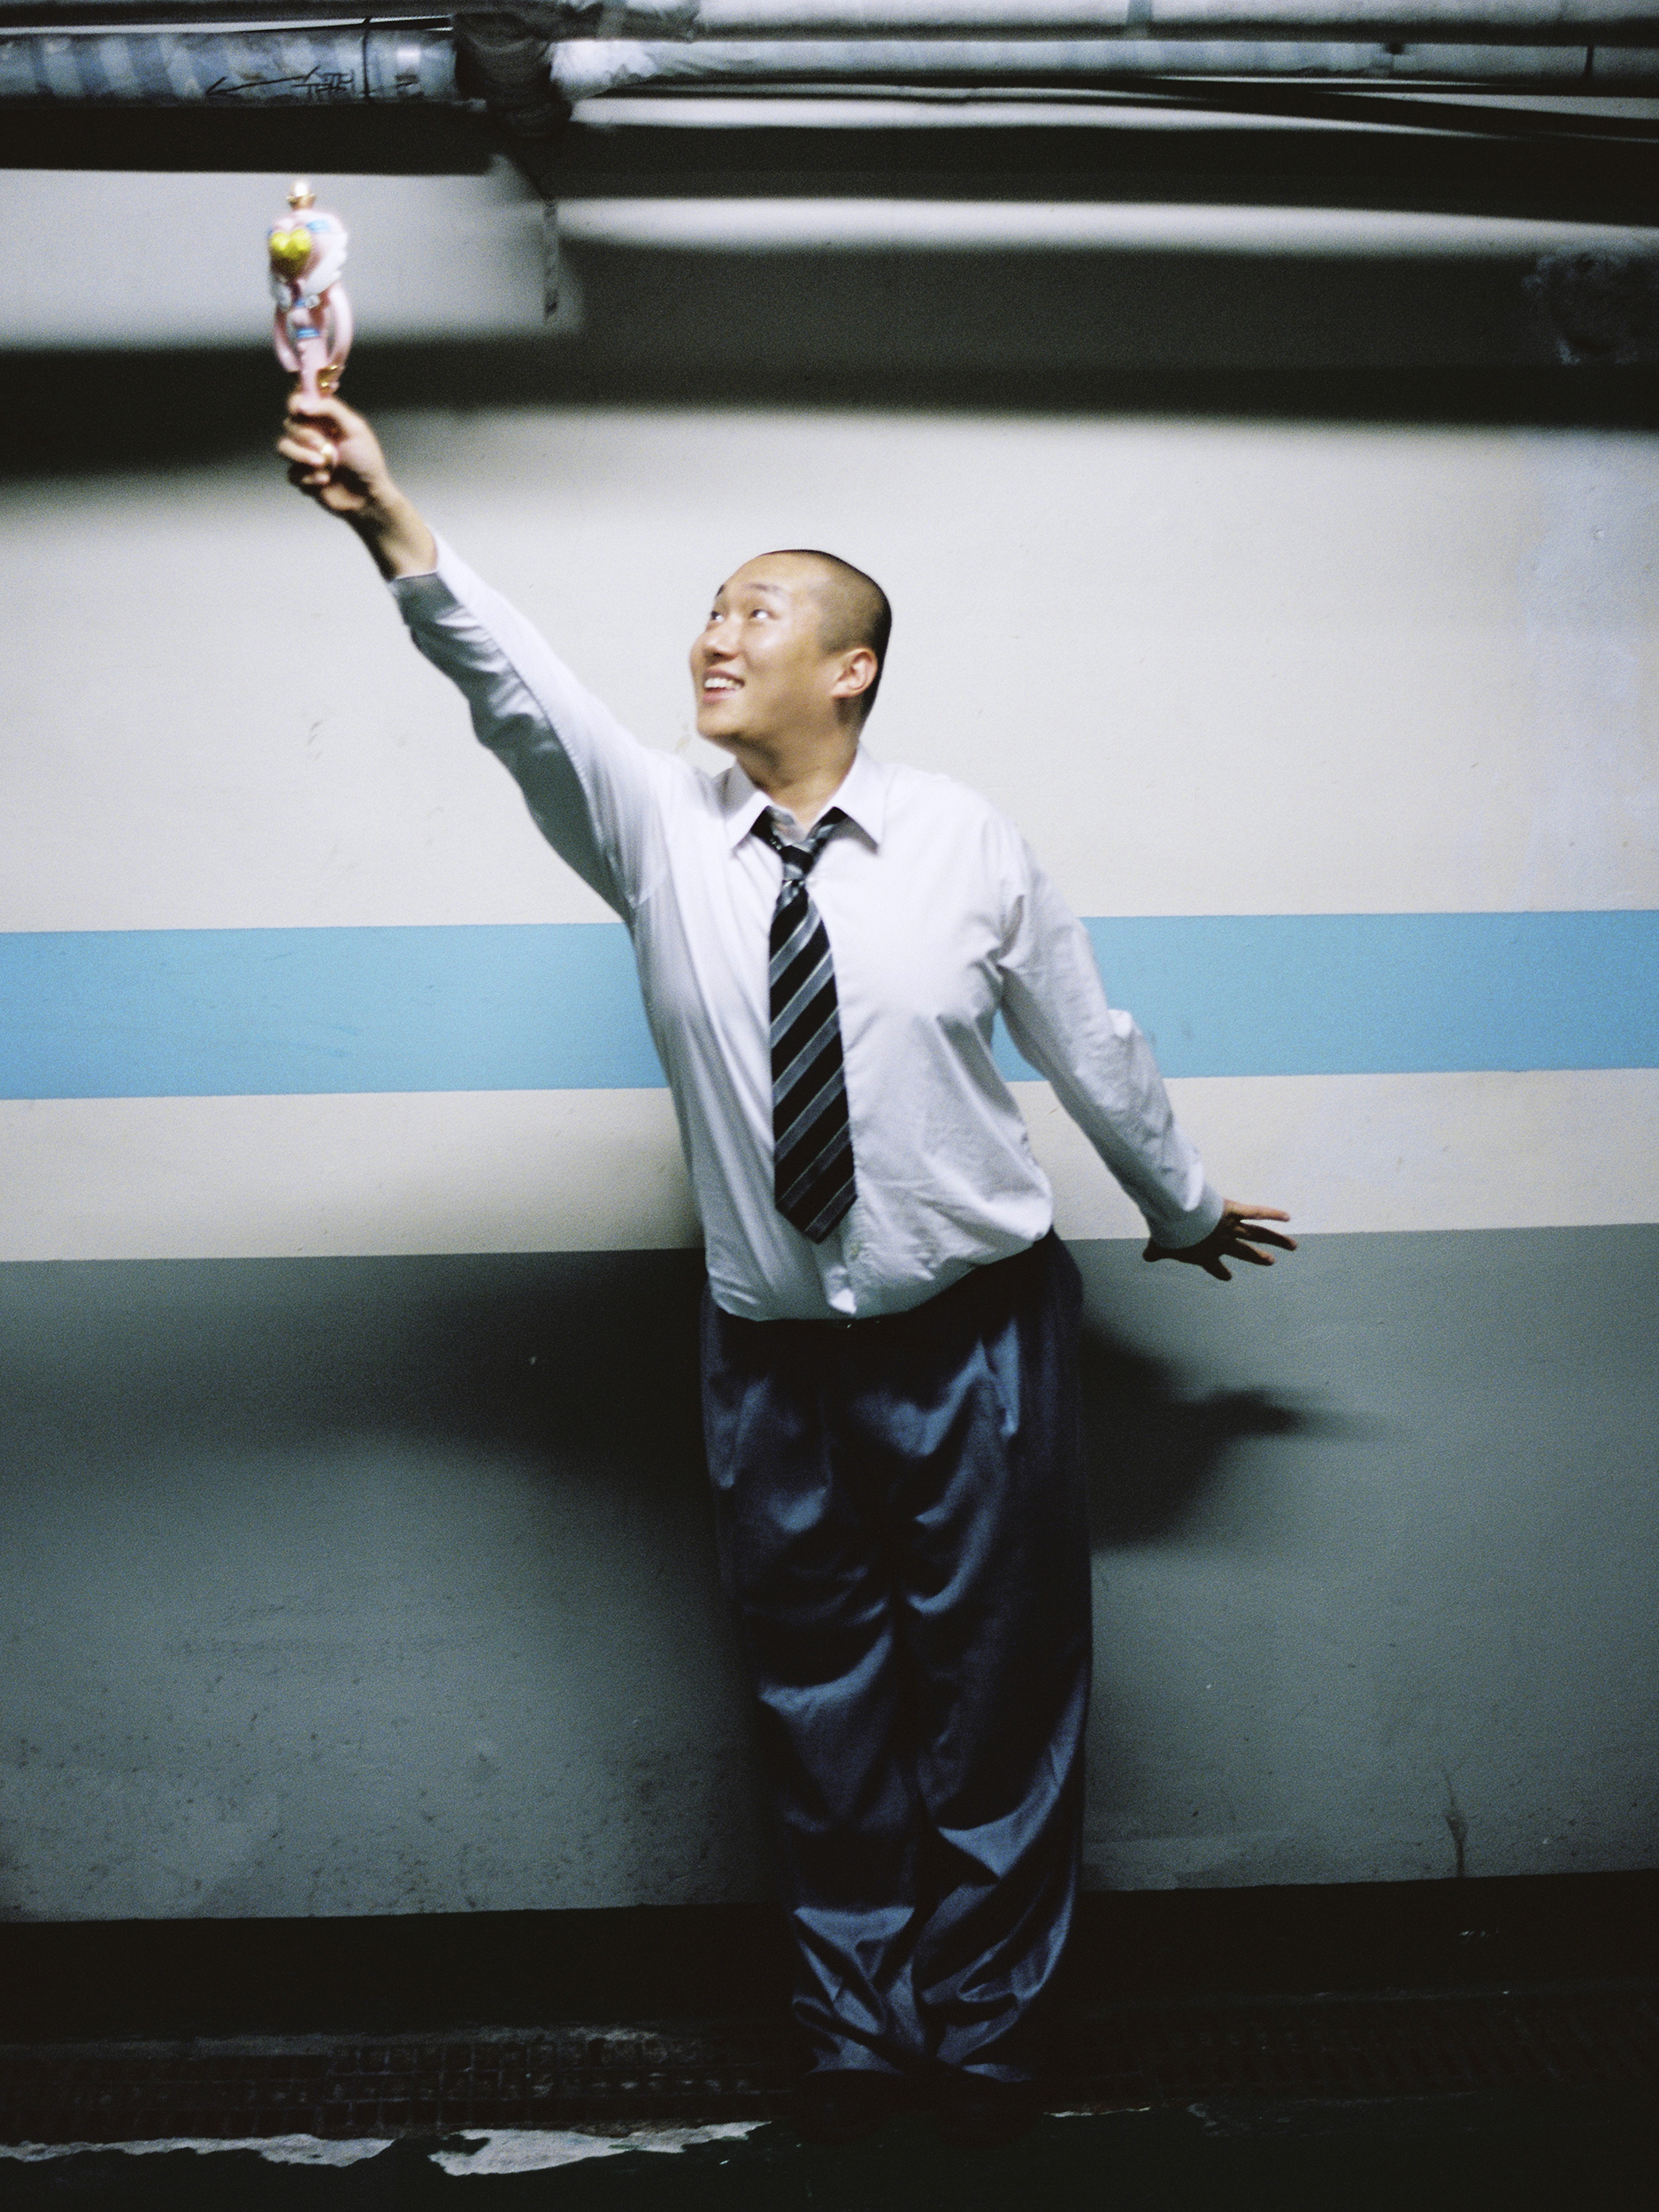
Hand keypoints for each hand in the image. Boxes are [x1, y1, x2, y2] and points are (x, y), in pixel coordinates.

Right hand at [274, 394, 434, 576]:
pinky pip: (291, 473)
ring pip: (284, 447)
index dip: (296, 403)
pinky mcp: (303, 476)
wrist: (367, 498)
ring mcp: (305, 455)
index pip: (299, 401)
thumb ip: (331, 410)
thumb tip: (302, 404)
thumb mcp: (355, 430)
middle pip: (289, 424)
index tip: (301, 411)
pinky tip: (324, 482)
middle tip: (323, 446)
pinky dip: (308, 478)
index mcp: (325, 419)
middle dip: (305, 436)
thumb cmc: (366, 463)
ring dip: (302, 457)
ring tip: (324, 466)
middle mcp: (312, 434)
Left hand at [1144, 1199, 1295, 1283]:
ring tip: (1293, 1245)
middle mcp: (1223, 1243)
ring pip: (1258, 1234)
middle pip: (1245, 1252)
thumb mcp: (1159, 1245)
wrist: (1178, 1221)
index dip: (1220, 1272)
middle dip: (1258, 1256)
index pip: (1215, 1266)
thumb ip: (1154, 1252)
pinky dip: (1272, 1214)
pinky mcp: (1234, 1211)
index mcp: (1206, 1254)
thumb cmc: (1169, 1235)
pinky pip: (1256, 1212)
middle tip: (1270, 1261)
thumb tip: (1145, 1256)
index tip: (1227, 1276)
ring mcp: (1231, 1228)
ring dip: (1276, 1240)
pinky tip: (1287, 1217)